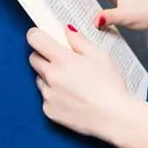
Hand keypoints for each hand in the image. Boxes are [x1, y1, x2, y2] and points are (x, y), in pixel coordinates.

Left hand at [26, 24, 131, 139]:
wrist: (114, 118)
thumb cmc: (110, 87)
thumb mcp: (100, 56)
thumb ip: (79, 40)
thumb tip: (66, 30)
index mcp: (62, 59)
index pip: (34, 38)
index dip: (37, 35)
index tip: (42, 36)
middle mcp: (51, 76)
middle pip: (33, 58)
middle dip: (43, 55)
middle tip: (61, 60)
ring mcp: (48, 95)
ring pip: (39, 78)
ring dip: (49, 76)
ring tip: (71, 82)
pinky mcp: (49, 111)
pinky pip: (45, 97)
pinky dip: (54, 95)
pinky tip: (71, 98)